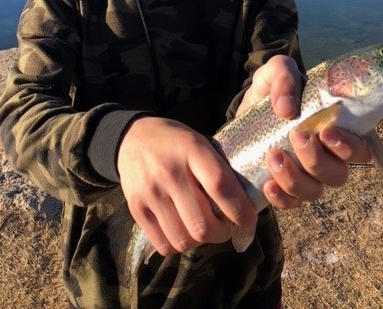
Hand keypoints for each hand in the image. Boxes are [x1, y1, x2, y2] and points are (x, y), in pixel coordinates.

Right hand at [117, 117, 257, 256]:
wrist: (133, 138)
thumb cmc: (175, 142)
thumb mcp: (199, 142)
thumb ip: (217, 169)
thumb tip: (243, 203)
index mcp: (191, 149)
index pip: (220, 186)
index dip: (240, 209)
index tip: (249, 218)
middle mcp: (169, 172)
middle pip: (202, 223)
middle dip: (222, 233)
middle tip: (226, 228)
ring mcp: (150, 192)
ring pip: (184, 239)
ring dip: (201, 241)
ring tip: (205, 229)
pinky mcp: (136, 209)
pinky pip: (164, 244)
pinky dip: (179, 244)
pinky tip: (184, 230)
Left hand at [236, 55, 371, 209]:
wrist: (245, 111)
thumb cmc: (273, 91)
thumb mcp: (275, 72)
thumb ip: (284, 76)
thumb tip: (288, 109)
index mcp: (337, 129)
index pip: (361, 148)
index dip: (350, 146)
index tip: (326, 133)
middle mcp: (329, 157)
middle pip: (338, 175)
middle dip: (317, 159)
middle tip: (296, 136)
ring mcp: (308, 176)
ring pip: (314, 192)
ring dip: (294, 177)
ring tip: (272, 154)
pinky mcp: (285, 189)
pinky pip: (290, 204)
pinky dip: (280, 198)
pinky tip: (267, 184)